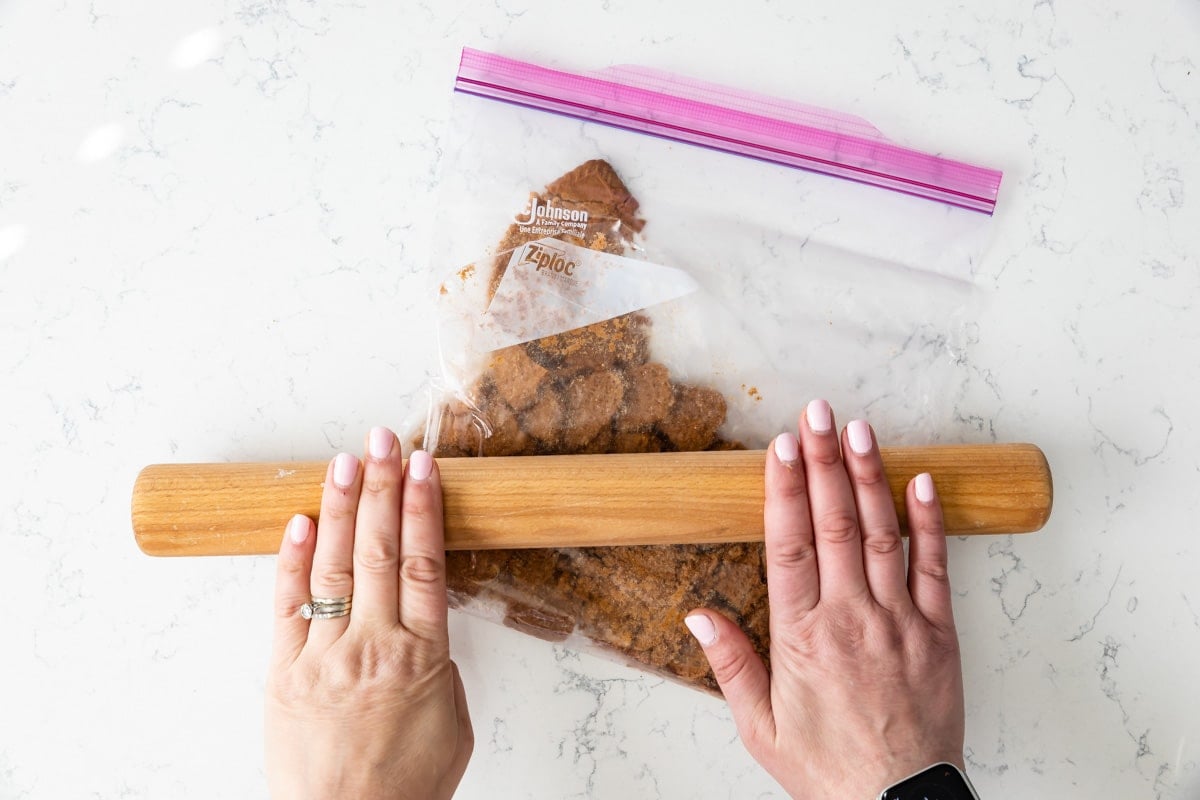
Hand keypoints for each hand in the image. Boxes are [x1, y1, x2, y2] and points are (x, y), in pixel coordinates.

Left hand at [265, 427, 472, 799]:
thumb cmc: (407, 784)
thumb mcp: (452, 718)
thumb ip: (437, 660)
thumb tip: (421, 617)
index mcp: (422, 657)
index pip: (424, 563)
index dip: (423, 507)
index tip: (422, 464)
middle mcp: (372, 648)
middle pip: (381, 551)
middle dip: (381, 488)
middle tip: (382, 440)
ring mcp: (323, 658)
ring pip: (335, 568)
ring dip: (341, 509)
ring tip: (344, 461)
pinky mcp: (283, 674)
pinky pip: (287, 607)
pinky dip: (293, 561)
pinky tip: (300, 521)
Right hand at [685, 399, 964, 798]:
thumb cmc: (827, 768)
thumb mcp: (760, 727)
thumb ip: (731, 664)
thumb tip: (698, 612)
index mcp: (802, 636)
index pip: (789, 545)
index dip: (785, 490)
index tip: (782, 446)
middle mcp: (850, 618)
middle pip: (834, 524)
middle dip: (823, 462)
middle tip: (817, 412)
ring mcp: (899, 621)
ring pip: (881, 534)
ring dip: (869, 477)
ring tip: (859, 429)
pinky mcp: (938, 633)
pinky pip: (935, 568)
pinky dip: (929, 523)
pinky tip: (921, 482)